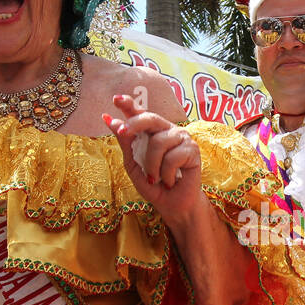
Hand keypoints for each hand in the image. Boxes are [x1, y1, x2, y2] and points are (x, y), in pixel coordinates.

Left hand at [104, 94, 204, 223]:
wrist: (172, 204)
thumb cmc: (153, 184)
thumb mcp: (133, 164)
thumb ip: (125, 143)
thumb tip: (111, 121)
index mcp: (151, 132)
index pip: (140, 114)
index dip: (129, 105)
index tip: (115, 99)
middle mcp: (167, 130)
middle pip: (150, 118)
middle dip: (134, 123)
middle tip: (122, 132)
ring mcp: (181, 138)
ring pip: (159, 142)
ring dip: (152, 166)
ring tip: (156, 178)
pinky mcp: (193, 149)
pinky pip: (172, 157)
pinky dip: (166, 174)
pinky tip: (171, 180)